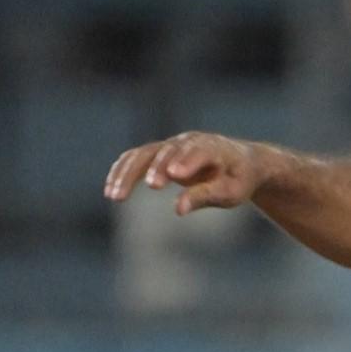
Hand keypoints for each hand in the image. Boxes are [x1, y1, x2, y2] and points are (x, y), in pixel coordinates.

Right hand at [104, 132, 281, 216]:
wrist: (240, 162)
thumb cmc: (237, 179)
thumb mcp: (230, 193)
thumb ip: (205, 197)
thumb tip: (177, 210)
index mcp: (213, 148)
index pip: (198, 151)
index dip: (186, 161)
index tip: (174, 175)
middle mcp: (189, 141)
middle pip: (167, 151)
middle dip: (157, 167)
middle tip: (150, 186)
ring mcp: (171, 145)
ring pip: (144, 153)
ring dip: (128, 173)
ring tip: (114, 196)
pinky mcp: (159, 152)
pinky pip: (135, 158)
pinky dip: (122, 171)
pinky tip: (110, 190)